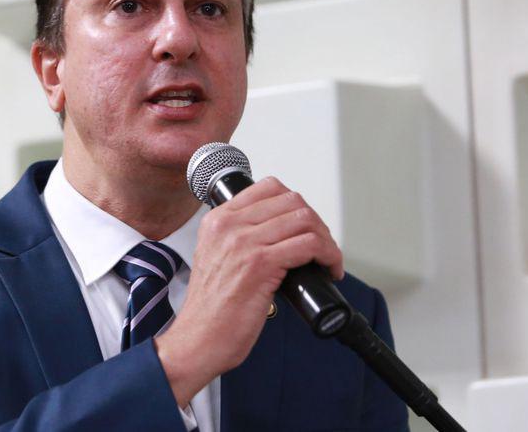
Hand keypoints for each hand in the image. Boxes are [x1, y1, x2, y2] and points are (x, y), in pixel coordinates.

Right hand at [154, 177, 343, 406]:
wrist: (199, 340)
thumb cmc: (211, 310)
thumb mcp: (216, 258)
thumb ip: (239, 239)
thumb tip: (281, 236)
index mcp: (218, 220)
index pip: (269, 187)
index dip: (297, 205)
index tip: (305, 227)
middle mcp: (229, 225)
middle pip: (291, 201)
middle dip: (316, 222)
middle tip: (322, 246)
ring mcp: (244, 242)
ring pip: (304, 219)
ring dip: (326, 240)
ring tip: (328, 259)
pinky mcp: (260, 264)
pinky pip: (309, 245)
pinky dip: (328, 255)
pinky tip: (329, 269)